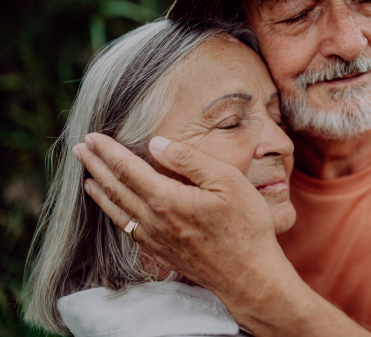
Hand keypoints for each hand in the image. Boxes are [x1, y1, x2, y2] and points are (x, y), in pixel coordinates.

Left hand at [73, 133, 289, 307]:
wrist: (249, 276)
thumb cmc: (245, 226)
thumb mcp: (227, 181)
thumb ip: (189, 160)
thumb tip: (156, 143)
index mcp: (167, 199)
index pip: (128, 168)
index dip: (108, 151)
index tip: (92, 136)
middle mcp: (153, 220)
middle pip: (115, 188)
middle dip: (95, 166)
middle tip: (79, 149)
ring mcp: (155, 239)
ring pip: (117, 210)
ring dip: (99, 190)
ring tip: (86, 177)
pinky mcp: (161, 252)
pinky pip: (127, 229)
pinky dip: (113, 214)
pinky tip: (113, 210)